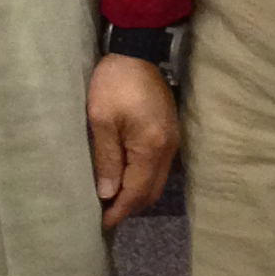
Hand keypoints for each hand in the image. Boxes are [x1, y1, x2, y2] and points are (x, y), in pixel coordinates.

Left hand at [87, 54, 178, 233]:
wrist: (136, 52)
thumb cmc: (114, 84)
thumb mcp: (102, 120)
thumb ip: (107, 158)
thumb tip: (108, 194)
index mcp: (151, 147)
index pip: (137, 191)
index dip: (120, 210)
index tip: (102, 223)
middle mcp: (168, 149)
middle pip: (151, 191)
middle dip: (129, 206)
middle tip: (105, 214)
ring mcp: (172, 141)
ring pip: (157, 181)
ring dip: (137, 193)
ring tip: (112, 199)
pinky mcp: (169, 133)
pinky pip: (158, 168)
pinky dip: (142, 178)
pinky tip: (125, 177)